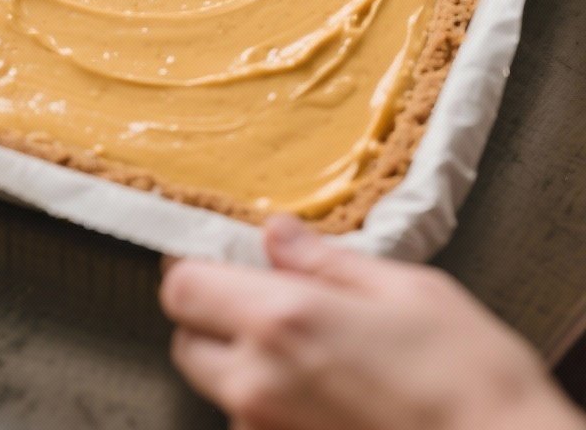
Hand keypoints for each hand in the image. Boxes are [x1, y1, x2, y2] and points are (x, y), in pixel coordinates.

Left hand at [161, 215, 584, 429]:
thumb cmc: (464, 368)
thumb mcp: (403, 287)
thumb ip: (326, 260)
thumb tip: (276, 234)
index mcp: (283, 319)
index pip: (181, 287)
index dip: (190, 264)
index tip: (215, 251)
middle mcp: (260, 381)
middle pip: (185, 343)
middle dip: (209, 315)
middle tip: (260, 295)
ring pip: (218, 389)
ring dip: (239, 363)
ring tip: (304, 344)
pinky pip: (253, 423)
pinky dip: (269, 402)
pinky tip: (322, 385)